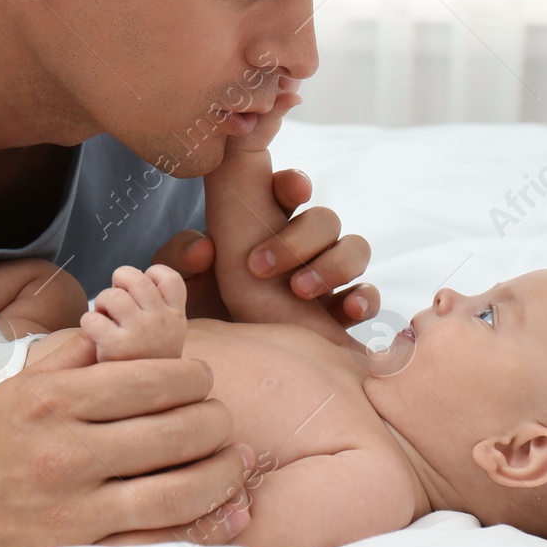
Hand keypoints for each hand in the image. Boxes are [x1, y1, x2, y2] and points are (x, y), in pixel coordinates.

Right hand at [0, 331, 254, 546]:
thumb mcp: (23, 385)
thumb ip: (78, 353)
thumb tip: (127, 323)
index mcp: (53, 402)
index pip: (147, 380)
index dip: (191, 377)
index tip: (202, 378)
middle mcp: (64, 453)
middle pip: (172, 433)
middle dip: (214, 421)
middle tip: (221, 418)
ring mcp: (74, 508)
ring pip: (175, 491)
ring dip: (221, 473)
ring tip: (234, 459)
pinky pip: (157, 542)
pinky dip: (203, 528)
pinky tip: (229, 511)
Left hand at [81, 265, 188, 360]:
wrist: (145, 405)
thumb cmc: (146, 361)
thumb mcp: (166, 334)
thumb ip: (157, 306)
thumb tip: (126, 280)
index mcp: (176, 317)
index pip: (169, 278)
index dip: (151, 276)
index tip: (141, 292)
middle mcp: (162, 321)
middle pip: (136, 279)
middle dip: (119, 284)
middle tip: (115, 304)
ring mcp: (141, 333)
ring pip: (112, 295)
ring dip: (101, 303)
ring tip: (104, 320)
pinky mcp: (116, 347)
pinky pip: (92, 317)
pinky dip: (88, 322)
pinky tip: (95, 336)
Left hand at [152, 173, 378, 329]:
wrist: (227, 362)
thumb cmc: (205, 313)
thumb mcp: (184, 281)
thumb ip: (180, 254)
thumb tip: (204, 248)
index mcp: (263, 224)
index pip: (288, 188)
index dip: (294, 183)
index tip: (293, 188)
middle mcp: (299, 245)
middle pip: (324, 218)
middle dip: (299, 238)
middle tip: (259, 267)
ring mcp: (325, 277)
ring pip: (354, 248)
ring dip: (332, 265)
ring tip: (298, 290)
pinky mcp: (340, 313)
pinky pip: (367, 294)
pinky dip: (362, 298)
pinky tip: (346, 310)